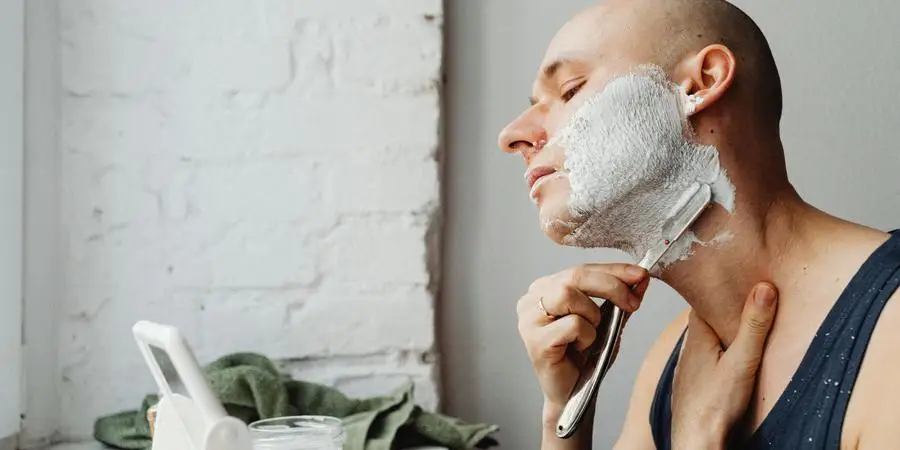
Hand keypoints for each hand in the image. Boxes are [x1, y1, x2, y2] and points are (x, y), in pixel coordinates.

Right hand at [516, 263, 649, 426]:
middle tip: (633, 302)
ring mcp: (529, 320)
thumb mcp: (607, 322)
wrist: (574, 394)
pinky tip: (580, 348)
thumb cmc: (584, 357)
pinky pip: (573, 324)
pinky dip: (587, 336)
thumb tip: (641, 278)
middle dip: (611, 286)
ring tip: (593, 334)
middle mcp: (531, 300)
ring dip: (593, 315)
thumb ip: (620, 299)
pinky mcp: (536, 340)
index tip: (640, 274)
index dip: (613, 270)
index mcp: (545, 289)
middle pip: (574, 276)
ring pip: (568, 294)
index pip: (581, 269)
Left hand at [671, 282, 777, 449]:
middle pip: (708, 320)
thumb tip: (763, 288)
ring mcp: (691, 367)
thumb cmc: (713, 406)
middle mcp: (689, 348)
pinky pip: (709, 359)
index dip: (721, 289)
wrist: (696, 441)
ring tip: (748, 324)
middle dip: (727, 310)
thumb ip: (753, 326)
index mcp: (697, 336)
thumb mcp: (741, 361)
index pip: (704, 301)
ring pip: (709, 341)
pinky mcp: (696, 383)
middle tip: (751, 298)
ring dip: (725, 333)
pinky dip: (722, 352)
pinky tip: (735, 357)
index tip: (738, 277)